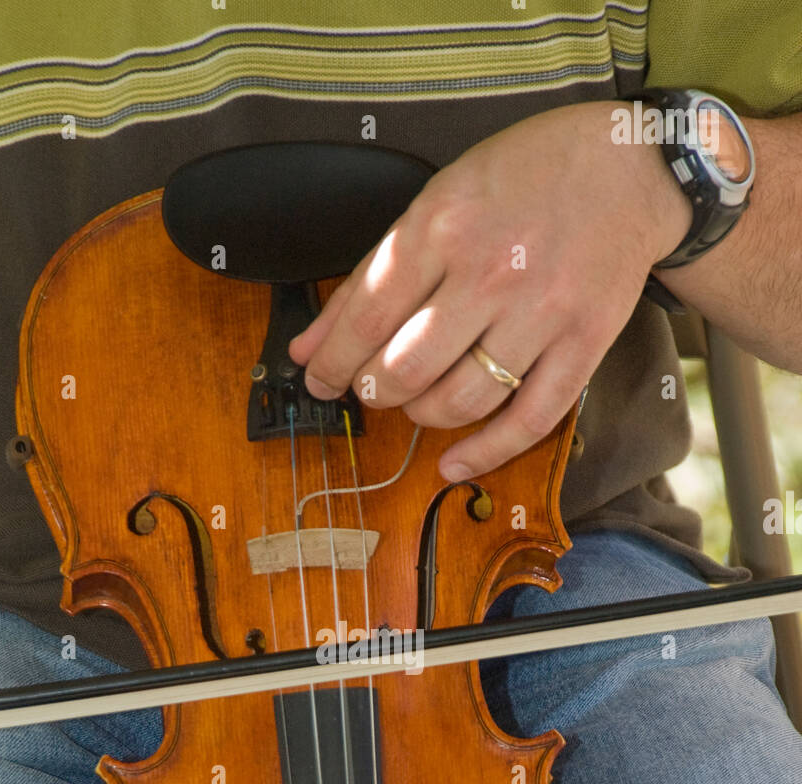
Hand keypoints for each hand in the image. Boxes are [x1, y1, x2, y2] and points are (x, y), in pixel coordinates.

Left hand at [288, 102, 690, 480]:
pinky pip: (528, 420)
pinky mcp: (582, 344)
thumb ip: (371, 275)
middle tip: (370, 387)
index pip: (365, 317)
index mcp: (443, 227)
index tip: (319, 379)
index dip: (331, 361)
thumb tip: (308, 345)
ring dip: (421, 415)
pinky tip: (453, 463)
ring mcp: (541, 313)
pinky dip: (484, 453)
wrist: (628, 168)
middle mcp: (490, 272)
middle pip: (405, 367)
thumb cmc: (526, 177)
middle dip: (373, 390)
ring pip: (459, 400)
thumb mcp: (436, 200)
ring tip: (415, 402)